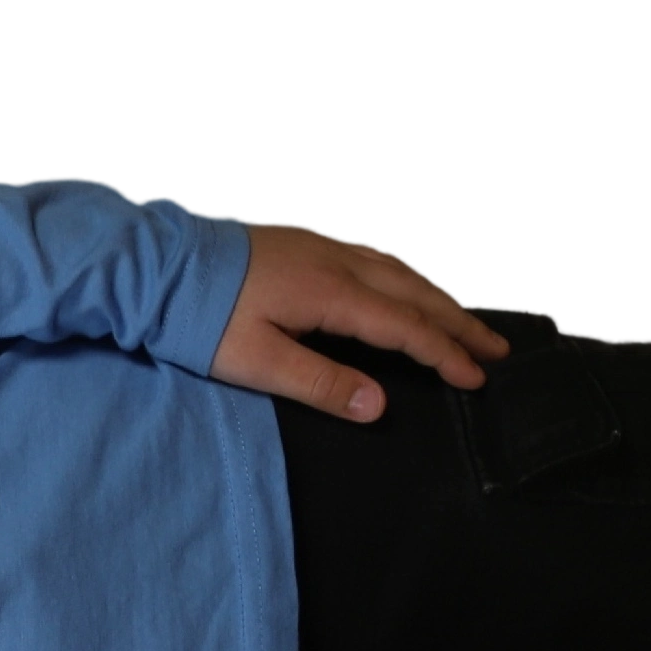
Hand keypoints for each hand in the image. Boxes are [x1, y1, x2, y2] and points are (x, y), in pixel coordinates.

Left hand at [213, 221, 510, 423]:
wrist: (153, 264)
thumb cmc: (196, 319)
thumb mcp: (253, 362)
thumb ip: (318, 384)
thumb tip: (378, 408)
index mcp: (330, 293)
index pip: (405, 328)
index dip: (445, 355)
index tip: (477, 379)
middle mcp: (337, 261)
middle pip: (415, 293)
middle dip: (459, 323)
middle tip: (497, 350)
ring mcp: (322, 246)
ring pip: (399, 269)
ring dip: (437, 297)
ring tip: (464, 322)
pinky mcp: (305, 242)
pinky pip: (375, 257)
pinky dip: (406, 276)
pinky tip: (406, 285)